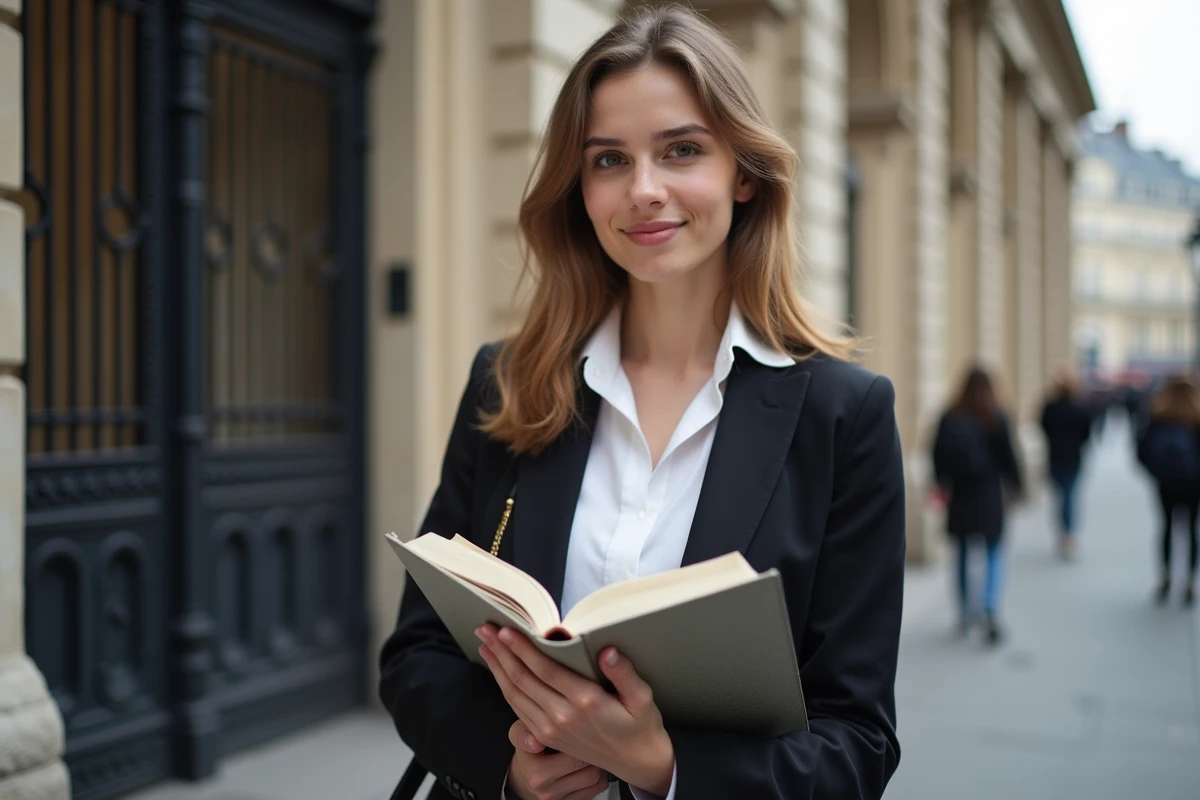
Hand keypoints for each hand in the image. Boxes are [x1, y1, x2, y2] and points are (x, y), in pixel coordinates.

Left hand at [477, 624, 673, 795]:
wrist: (636, 763)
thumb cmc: (640, 725)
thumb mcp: (643, 697)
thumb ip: (624, 673)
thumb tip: (607, 651)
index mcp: (585, 702)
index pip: (545, 670)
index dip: (522, 649)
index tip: (506, 630)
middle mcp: (562, 716)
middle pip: (522, 679)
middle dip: (501, 652)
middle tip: (485, 629)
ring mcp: (551, 729)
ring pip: (515, 694)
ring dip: (497, 668)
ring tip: (484, 645)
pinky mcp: (547, 736)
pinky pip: (518, 709)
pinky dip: (504, 687)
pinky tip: (499, 672)